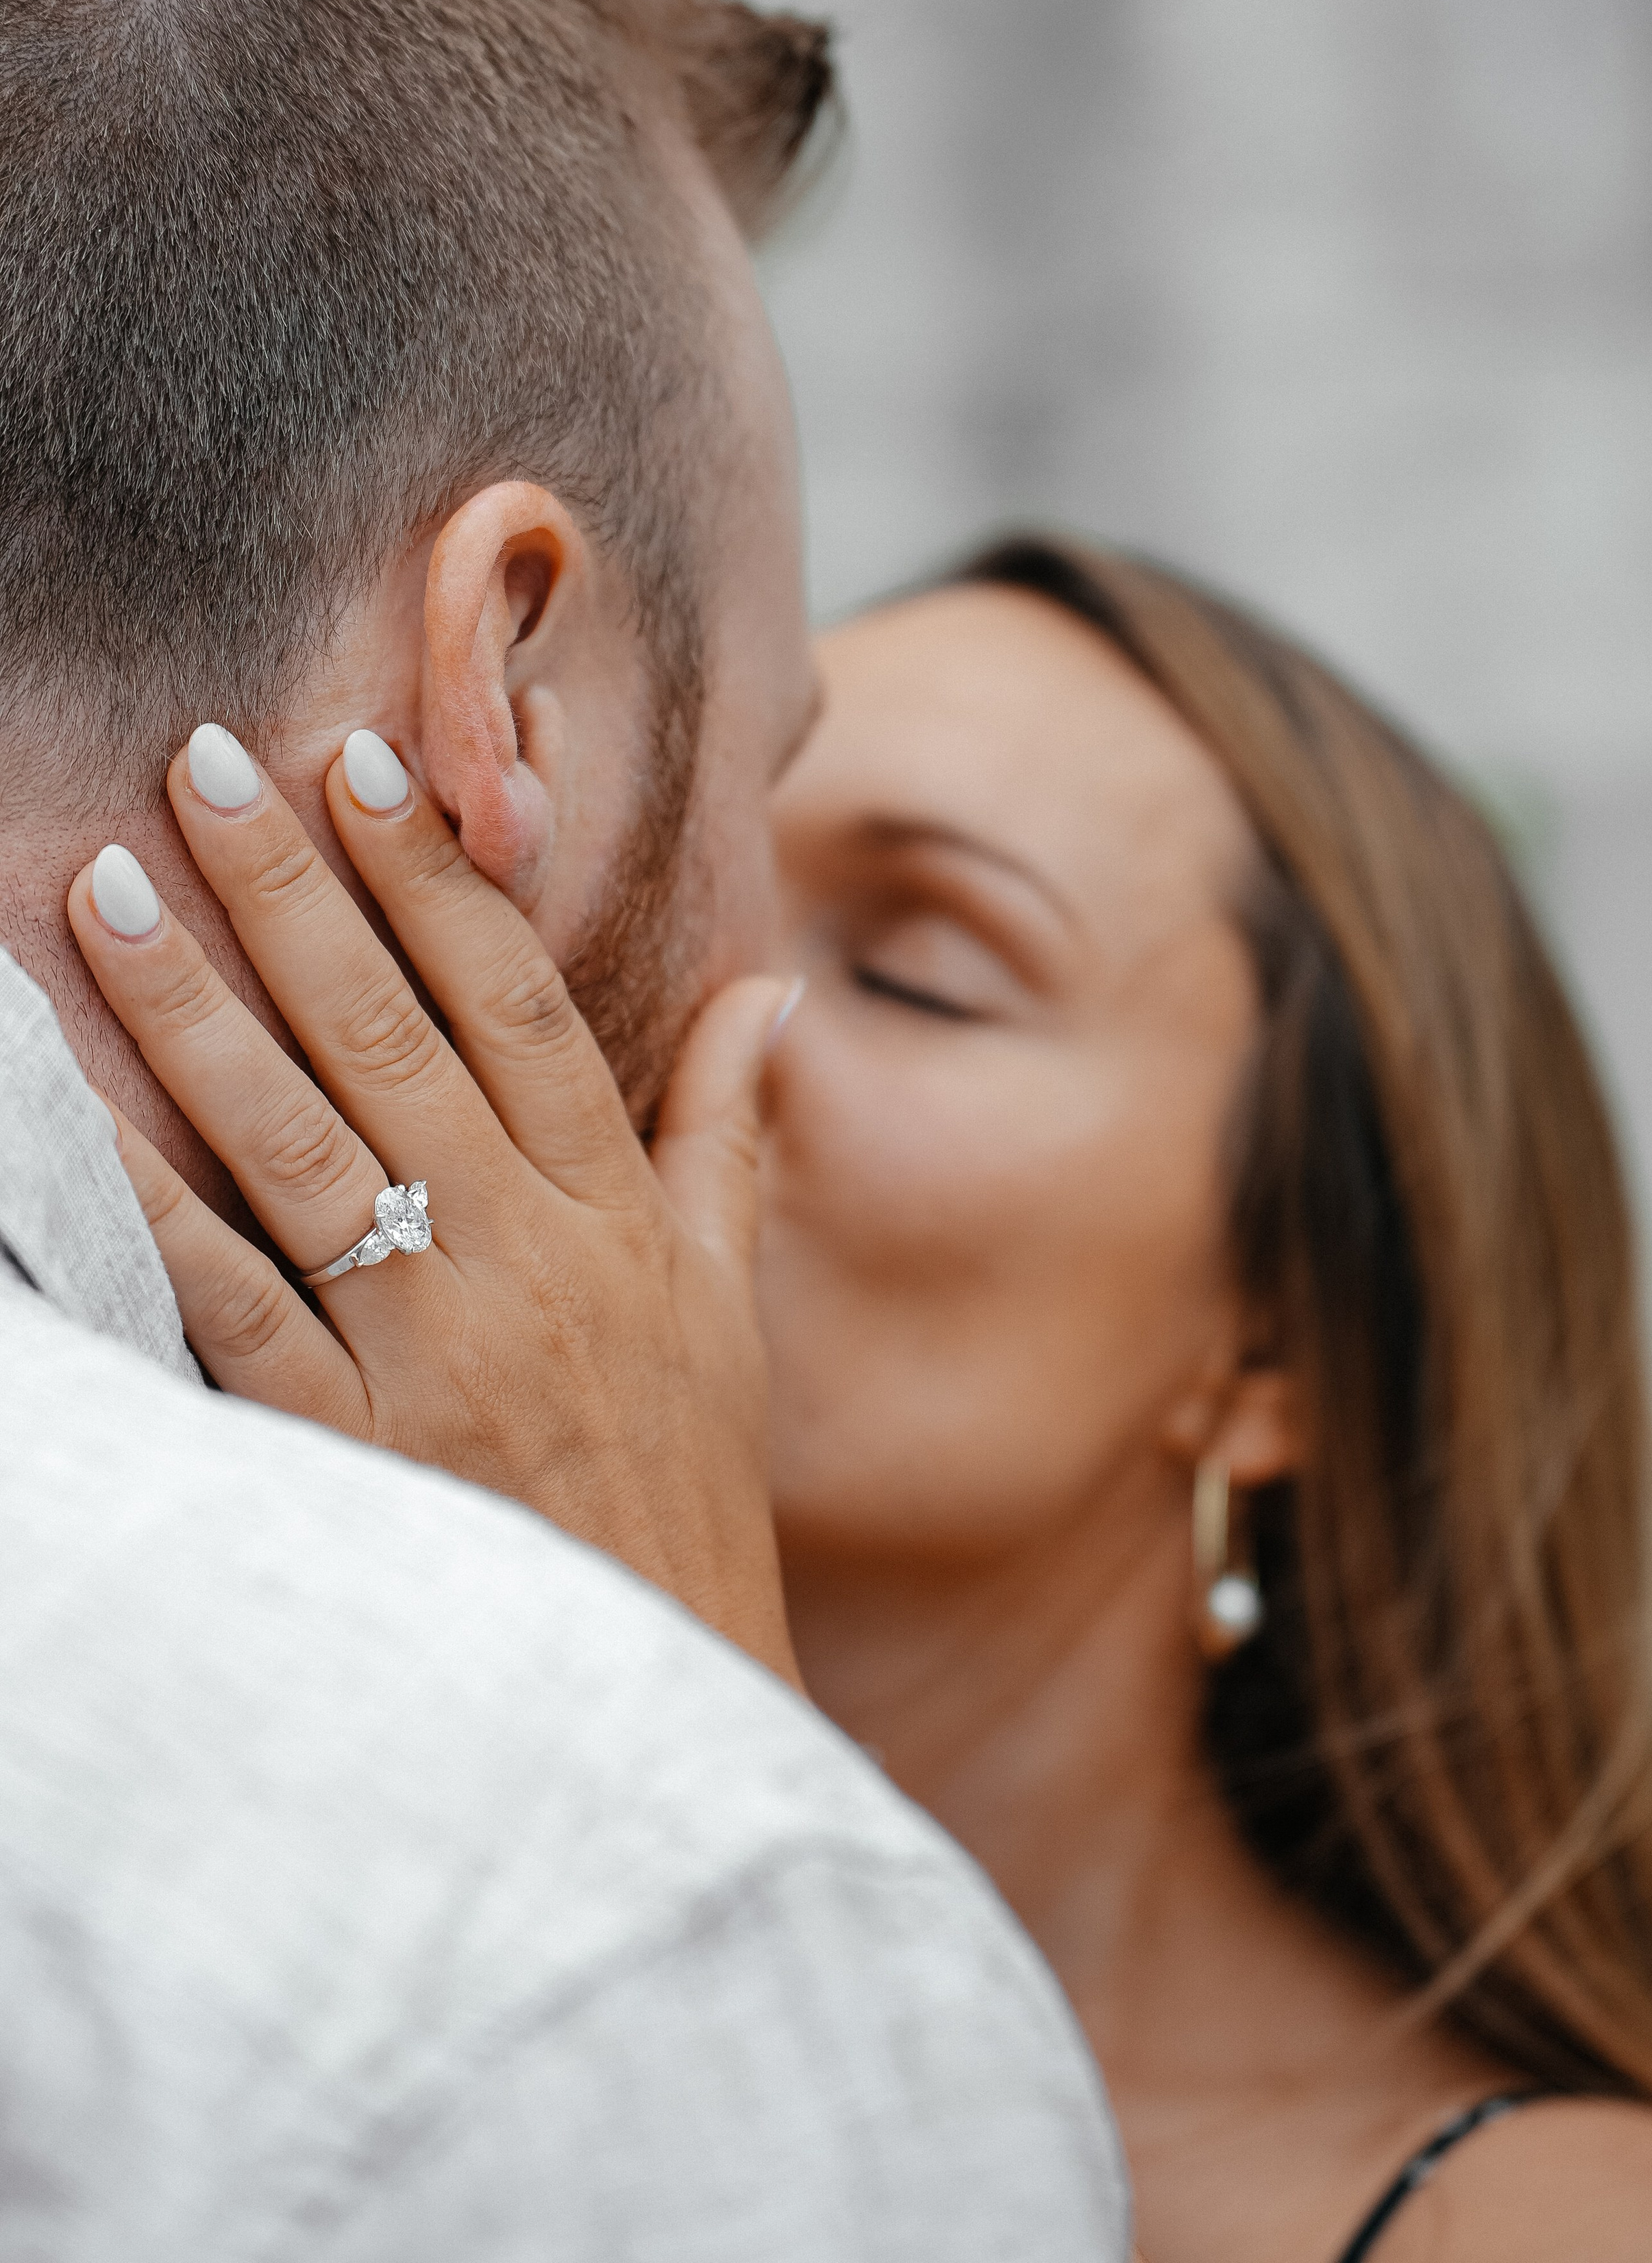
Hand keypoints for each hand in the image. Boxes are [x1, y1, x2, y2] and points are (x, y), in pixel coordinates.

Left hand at [69, 733, 800, 1681]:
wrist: (656, 1699)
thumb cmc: (686, 1486)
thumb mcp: (731, 1304)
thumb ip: (731, 1135)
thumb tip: (769, 988)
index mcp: (616, 1211)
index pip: (516, 1000)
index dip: (434, 875)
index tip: (361, 764)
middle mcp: (526, 1257)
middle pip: (389, 1035)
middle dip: (288, 890)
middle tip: (202, 764)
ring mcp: (434, 1350)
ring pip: (295, 1143)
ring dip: (192, 1009)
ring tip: (104, 890)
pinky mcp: (351, 1446)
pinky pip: (232, 1306)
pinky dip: (148, 1208)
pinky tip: (71, 1114)